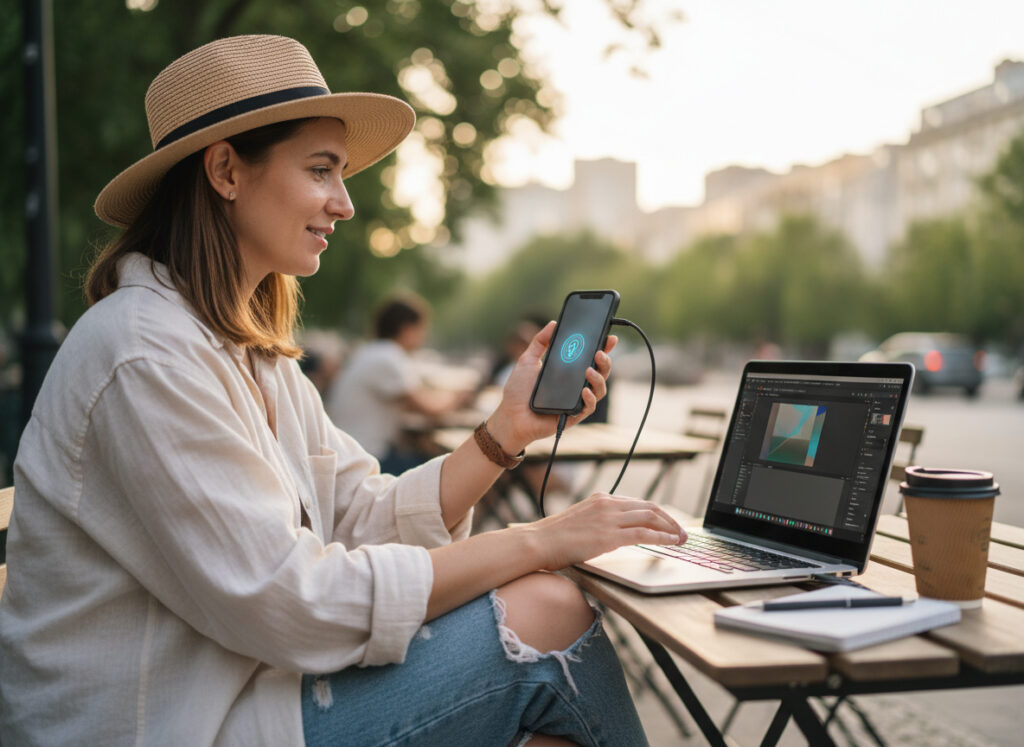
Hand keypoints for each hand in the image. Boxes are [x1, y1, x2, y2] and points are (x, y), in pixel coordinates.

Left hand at [486, 321, 616, 452]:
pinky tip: (584, 390)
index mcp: (569, 371)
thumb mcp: (527, 360)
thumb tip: (554, 323)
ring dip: (599, 378)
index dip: (604, 348)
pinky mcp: (573, 416)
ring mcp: (576, 401)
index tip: (610, 337)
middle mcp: (576, 385)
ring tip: (589, 369)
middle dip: (605, 361)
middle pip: (600, 372)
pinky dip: (590, 398)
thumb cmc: (518, 391)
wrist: (510, 415)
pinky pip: (588, 407)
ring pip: (599, 389)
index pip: (591, 358)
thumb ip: (540, 341)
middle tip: (599, 353)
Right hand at [524, 493, 686, 570]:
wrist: (537, 541)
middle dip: (669, 519)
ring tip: (682, 538)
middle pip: (649, 507)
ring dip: (670, 528)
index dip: (657, 514)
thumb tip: (616, 534)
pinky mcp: (608, 535)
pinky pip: (643, 533)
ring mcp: (608, 518)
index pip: (637, 503)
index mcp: (601, 498)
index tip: (668, 523)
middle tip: (682, 531)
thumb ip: (599, 522)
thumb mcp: (580, 521)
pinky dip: (662, 537)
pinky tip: (671, 543)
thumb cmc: (553, 537)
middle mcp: (607, 503)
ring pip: (650, 517)